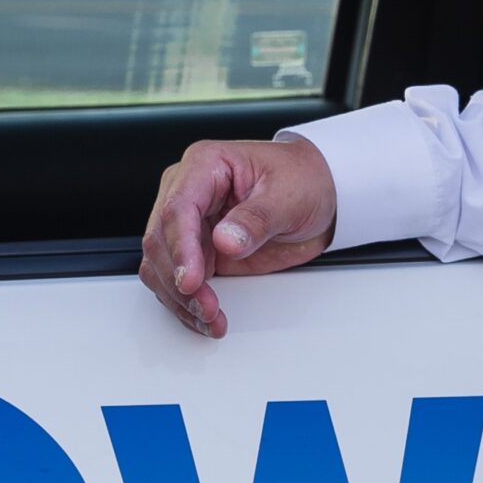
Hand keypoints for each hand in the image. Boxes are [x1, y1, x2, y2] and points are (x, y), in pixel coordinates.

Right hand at [140, 136, 337, 337]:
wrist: (322, 195)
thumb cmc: (304, 180)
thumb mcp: (290, 195)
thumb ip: (256, 219)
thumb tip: (225, 241)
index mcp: (206, 165)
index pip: (178, 208)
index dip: (180, 248)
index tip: (192, 280)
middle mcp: (189, 192)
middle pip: (160, 239)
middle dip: (178, 280)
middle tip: (206, 306)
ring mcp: (190, 224)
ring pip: (160, 265)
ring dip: (179, 297)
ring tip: (211, 317)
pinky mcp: (198, 251)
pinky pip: (176, 280)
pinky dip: (187, 303)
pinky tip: (206, 318)